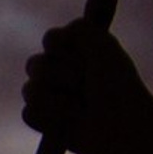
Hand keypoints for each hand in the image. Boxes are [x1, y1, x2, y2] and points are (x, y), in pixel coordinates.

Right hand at [21, 16, 152, 153]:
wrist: (124, 125)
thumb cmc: (118, 86)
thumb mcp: (104, 47)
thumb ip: (80, 28)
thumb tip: (53, 35)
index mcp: (74, 52)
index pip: (50, 40)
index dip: (63, 48)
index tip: (85, 57)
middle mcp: (59, 72)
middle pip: (34, 64)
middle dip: (62, 75)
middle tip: (85, 84)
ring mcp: (49, 97)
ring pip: (30, 90)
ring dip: (58, 99)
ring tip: (80, 107)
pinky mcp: (43, 122)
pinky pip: (29, 114)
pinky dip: (50, 118)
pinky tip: (70, 123)